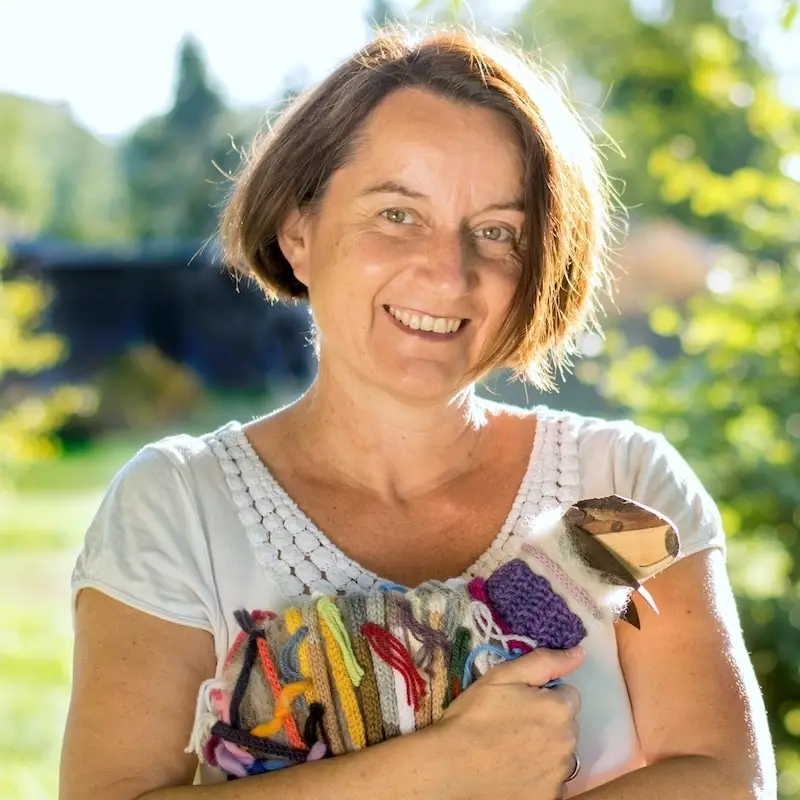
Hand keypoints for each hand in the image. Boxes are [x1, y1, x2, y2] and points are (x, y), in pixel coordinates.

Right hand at [431, 647, 584, 799]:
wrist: (451, 765)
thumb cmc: (475, 716)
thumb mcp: (503, 676)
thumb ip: (545, 662)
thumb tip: (580, 652)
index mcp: (559, 709)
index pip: (568, 695)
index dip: (545, 695)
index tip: (521, 702)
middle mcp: (567, 743)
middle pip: (567, 725)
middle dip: (548, 721)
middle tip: (514, 724)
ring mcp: (559, 774)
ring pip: (562, 753)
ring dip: (546, 748)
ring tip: (513, 748)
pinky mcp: (549, 797)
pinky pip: (554, 780)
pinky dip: (540, 775)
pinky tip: (516, 769)